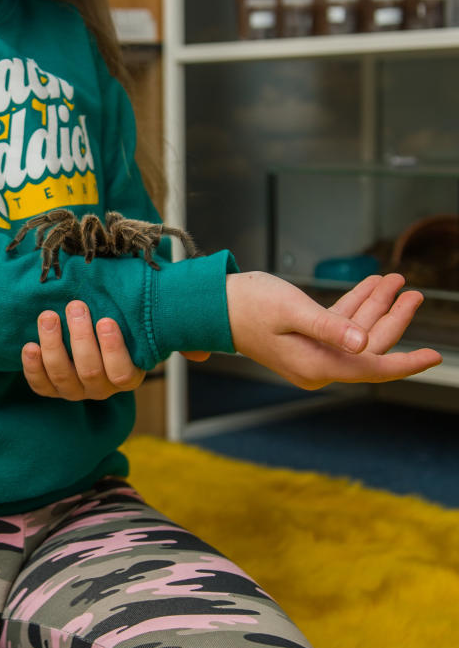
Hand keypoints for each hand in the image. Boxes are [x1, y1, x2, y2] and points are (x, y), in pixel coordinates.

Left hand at [22, 301, 145, 400]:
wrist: (89, 339)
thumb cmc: (111, 326)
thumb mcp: (126, 325)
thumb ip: (125, 314)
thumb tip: (126, 287)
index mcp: (127, 377)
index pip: (121, 373)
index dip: (113, 348)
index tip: (105, 320)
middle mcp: (101, 389)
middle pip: (90, 371)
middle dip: (80, 336)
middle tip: (75, 306)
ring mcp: (75, 391)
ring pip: (62, 375)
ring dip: (53, 344)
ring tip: (48, 316)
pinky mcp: (52, 390)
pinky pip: (41, 385)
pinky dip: (33, 366)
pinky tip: (30, 346)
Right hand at [226, 270, 441, 389]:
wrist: (212, 306)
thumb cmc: (247, 304)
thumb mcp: (292, 310)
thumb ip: (331, 328)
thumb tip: (364, 344)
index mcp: (316, 365)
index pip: (372, 367)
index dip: (406, 362)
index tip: (435, 355)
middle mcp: (317, 365)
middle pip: (369, 346)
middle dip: (394, 317)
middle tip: (413, 290)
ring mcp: (311, 354)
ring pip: (356, 333)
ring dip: (376, 306)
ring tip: (395, 280)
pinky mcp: (305, 341)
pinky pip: (340, 326)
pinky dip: (356, 306)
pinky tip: (370, 286)